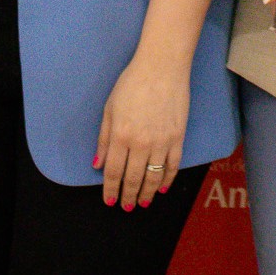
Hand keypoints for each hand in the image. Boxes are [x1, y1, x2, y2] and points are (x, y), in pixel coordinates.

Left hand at [95, 54, 189, 210]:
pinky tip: (162, 187)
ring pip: (154, 177)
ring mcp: (162, 142)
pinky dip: (167, 180)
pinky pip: (173, 166)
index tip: (110, 201)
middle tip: (126, 207)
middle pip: (133, 178)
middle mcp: (141, 143)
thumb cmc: (132, 84)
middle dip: (128, 196)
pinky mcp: (178, 137)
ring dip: (147, 193)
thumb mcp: (109, 109)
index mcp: (121, 136)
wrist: (162, 67)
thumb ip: (104, 140)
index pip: (114, 172)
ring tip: (143, 203)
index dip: (111, 190)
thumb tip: (98, 165)